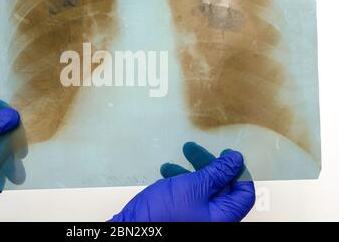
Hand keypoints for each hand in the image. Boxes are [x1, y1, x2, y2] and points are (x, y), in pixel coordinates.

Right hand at [110, 143, 254, 221]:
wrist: (134, 228)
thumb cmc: (164, 214)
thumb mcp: (193, 186)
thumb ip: (216, 172)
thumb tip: (235, 160)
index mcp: (224, 217)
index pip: (244, 193)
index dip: (237, 171)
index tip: (227, 156)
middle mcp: (213, 219)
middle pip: (223, 188)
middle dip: (209, 166)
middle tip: (197, 151)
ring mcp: (197, 218)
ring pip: (203, 190)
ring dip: (192, 170)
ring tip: (177, 158)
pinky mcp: (182, 216)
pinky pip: (188, 195)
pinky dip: (180, 181)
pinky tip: (168, 172)